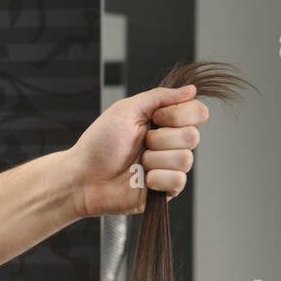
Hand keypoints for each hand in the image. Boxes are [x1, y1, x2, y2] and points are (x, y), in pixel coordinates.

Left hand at [66, 84, 210, 218]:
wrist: (83, 177)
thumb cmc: (99, 144)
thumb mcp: (127, 109)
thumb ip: (160, 97)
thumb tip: (191, 89)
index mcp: (164, 122)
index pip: (197, 112)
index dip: (179, 114)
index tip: (156, 118)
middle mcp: (170, 144)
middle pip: (193, 136)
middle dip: (162, 139)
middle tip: (141, 143)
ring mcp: (168, 168)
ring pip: (185, 159)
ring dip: (155, 159)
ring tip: (137, 163)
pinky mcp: (165, 191)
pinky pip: (178, 181)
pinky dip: (156, 178)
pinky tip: (141, 179)